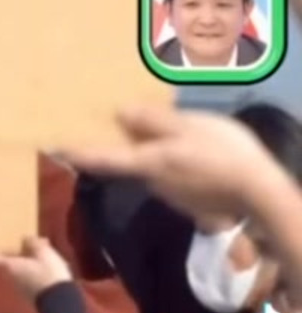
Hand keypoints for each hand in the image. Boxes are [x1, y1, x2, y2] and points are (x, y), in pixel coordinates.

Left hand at [0, 237, 71, 298]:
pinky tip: (42, 263)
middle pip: (3, 264)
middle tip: (8, 244)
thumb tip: (27, 238)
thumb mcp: (43, 253)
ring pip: (16, 270)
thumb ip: (33, 243)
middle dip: (6, 255)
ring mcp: (19, 287)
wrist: (61, 301)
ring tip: (30, 250)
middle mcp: (10, 277)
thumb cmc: (48, 275)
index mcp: (8, 265)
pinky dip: (31, 268)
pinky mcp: (30, 292)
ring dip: (20, 261)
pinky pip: (27, 276)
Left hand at [57, 106, 283, 216]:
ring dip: (146, 152)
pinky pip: (171, 174)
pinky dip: (169, 161)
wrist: (259, 194)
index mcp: (146, 163)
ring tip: (151, 130)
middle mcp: (150, 182)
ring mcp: (170, 193)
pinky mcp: (188, 198)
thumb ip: (153, 120)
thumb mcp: (187, 127)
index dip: (75, 152)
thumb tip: (120, 113)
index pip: (101, 158)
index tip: (52, 147)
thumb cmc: (222, 153)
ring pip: (149, 167)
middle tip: (106, 125)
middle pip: (125, 162)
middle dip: (114, 146)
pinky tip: (185, 150)